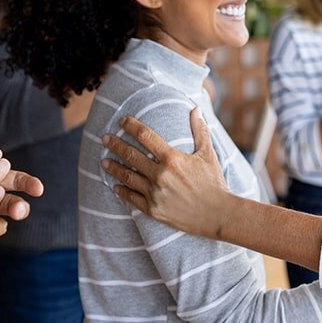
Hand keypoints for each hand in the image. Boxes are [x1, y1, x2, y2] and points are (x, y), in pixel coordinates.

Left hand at [101, 109, 230, 237]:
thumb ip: (199, 130)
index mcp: (172, 158)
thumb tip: (196, 108)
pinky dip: (122, 191)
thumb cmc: (214, 183)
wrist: (218, 214)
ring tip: (103, 161)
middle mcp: (160, 175)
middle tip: (104, 138)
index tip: (122, 121)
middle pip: (130, 155)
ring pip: (127, 177)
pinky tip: (115, 186)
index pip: (145, 136)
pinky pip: (132, 198)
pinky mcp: (153, 210)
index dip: (131, 126)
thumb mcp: (208, 154)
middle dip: (114, 145)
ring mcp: (155, 193)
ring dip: (113, 167)